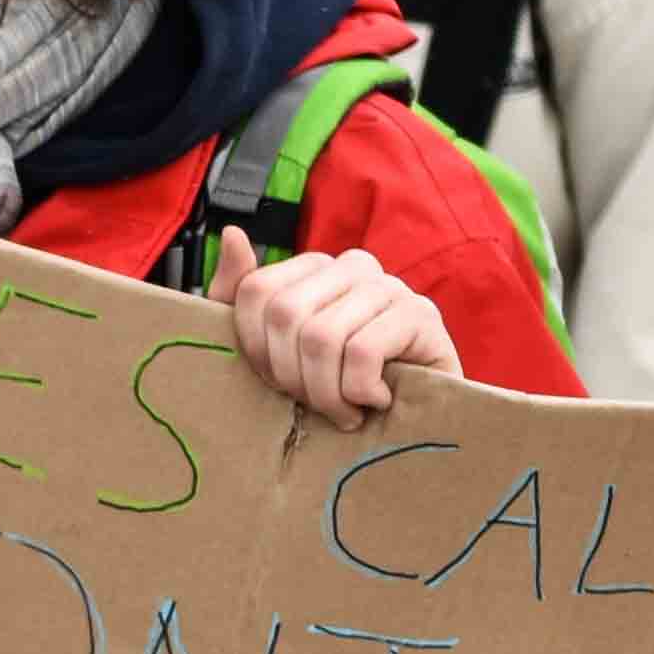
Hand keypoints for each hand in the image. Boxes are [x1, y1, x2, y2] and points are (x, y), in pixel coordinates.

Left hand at [210, 232, 457, 425]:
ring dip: (326, 393)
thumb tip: (232, 233)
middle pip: (285, 315)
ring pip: (322, 338)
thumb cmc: (337, 386)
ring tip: (343, 411)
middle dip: (290, 375)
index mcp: (314, 268)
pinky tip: (376, 400)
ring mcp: (390, 286)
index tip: (277, 381)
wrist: (411, 420)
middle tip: (313, 404)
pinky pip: (363, 352)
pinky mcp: (421, 314)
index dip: (256, 348)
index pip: (255, 291)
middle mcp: (353, 266)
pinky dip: (360, 391)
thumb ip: (237, 295)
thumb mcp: (272, 351)